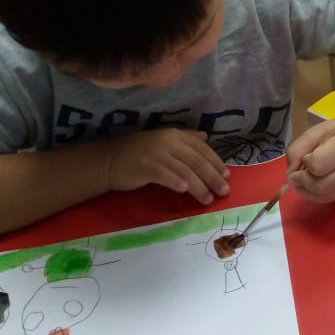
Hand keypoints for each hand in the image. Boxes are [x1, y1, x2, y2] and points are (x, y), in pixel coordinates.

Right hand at [105, 129, 229, 204]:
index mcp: (175, 135)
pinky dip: (176, 182)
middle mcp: (167, 141)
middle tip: (224, 192)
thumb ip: (186, 139)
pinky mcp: (144, 166)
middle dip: (213, 177)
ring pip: (184, 171)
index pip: (202, 149)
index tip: (227, 176)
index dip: (216, 162)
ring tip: (208, 200)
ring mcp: (156, 153)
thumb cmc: (138, 153)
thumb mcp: (164, 141)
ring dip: (199, 187)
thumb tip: (206, 137)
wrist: (108, 160)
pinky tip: (184, 191)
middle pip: (197, 161)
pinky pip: (164, 175)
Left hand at [285, 122, 334, 202]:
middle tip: (296, 175)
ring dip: (306, 190)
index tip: (306, 157)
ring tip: (303, 179)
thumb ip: (297, 150)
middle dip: (302, 182)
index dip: (306, 163)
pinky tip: (314, 183)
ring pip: (323, 196)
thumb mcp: (314, 133)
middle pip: (320, 186)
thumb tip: (290, 175)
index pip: (318, 165)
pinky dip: (315, 194)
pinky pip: (328, 199)